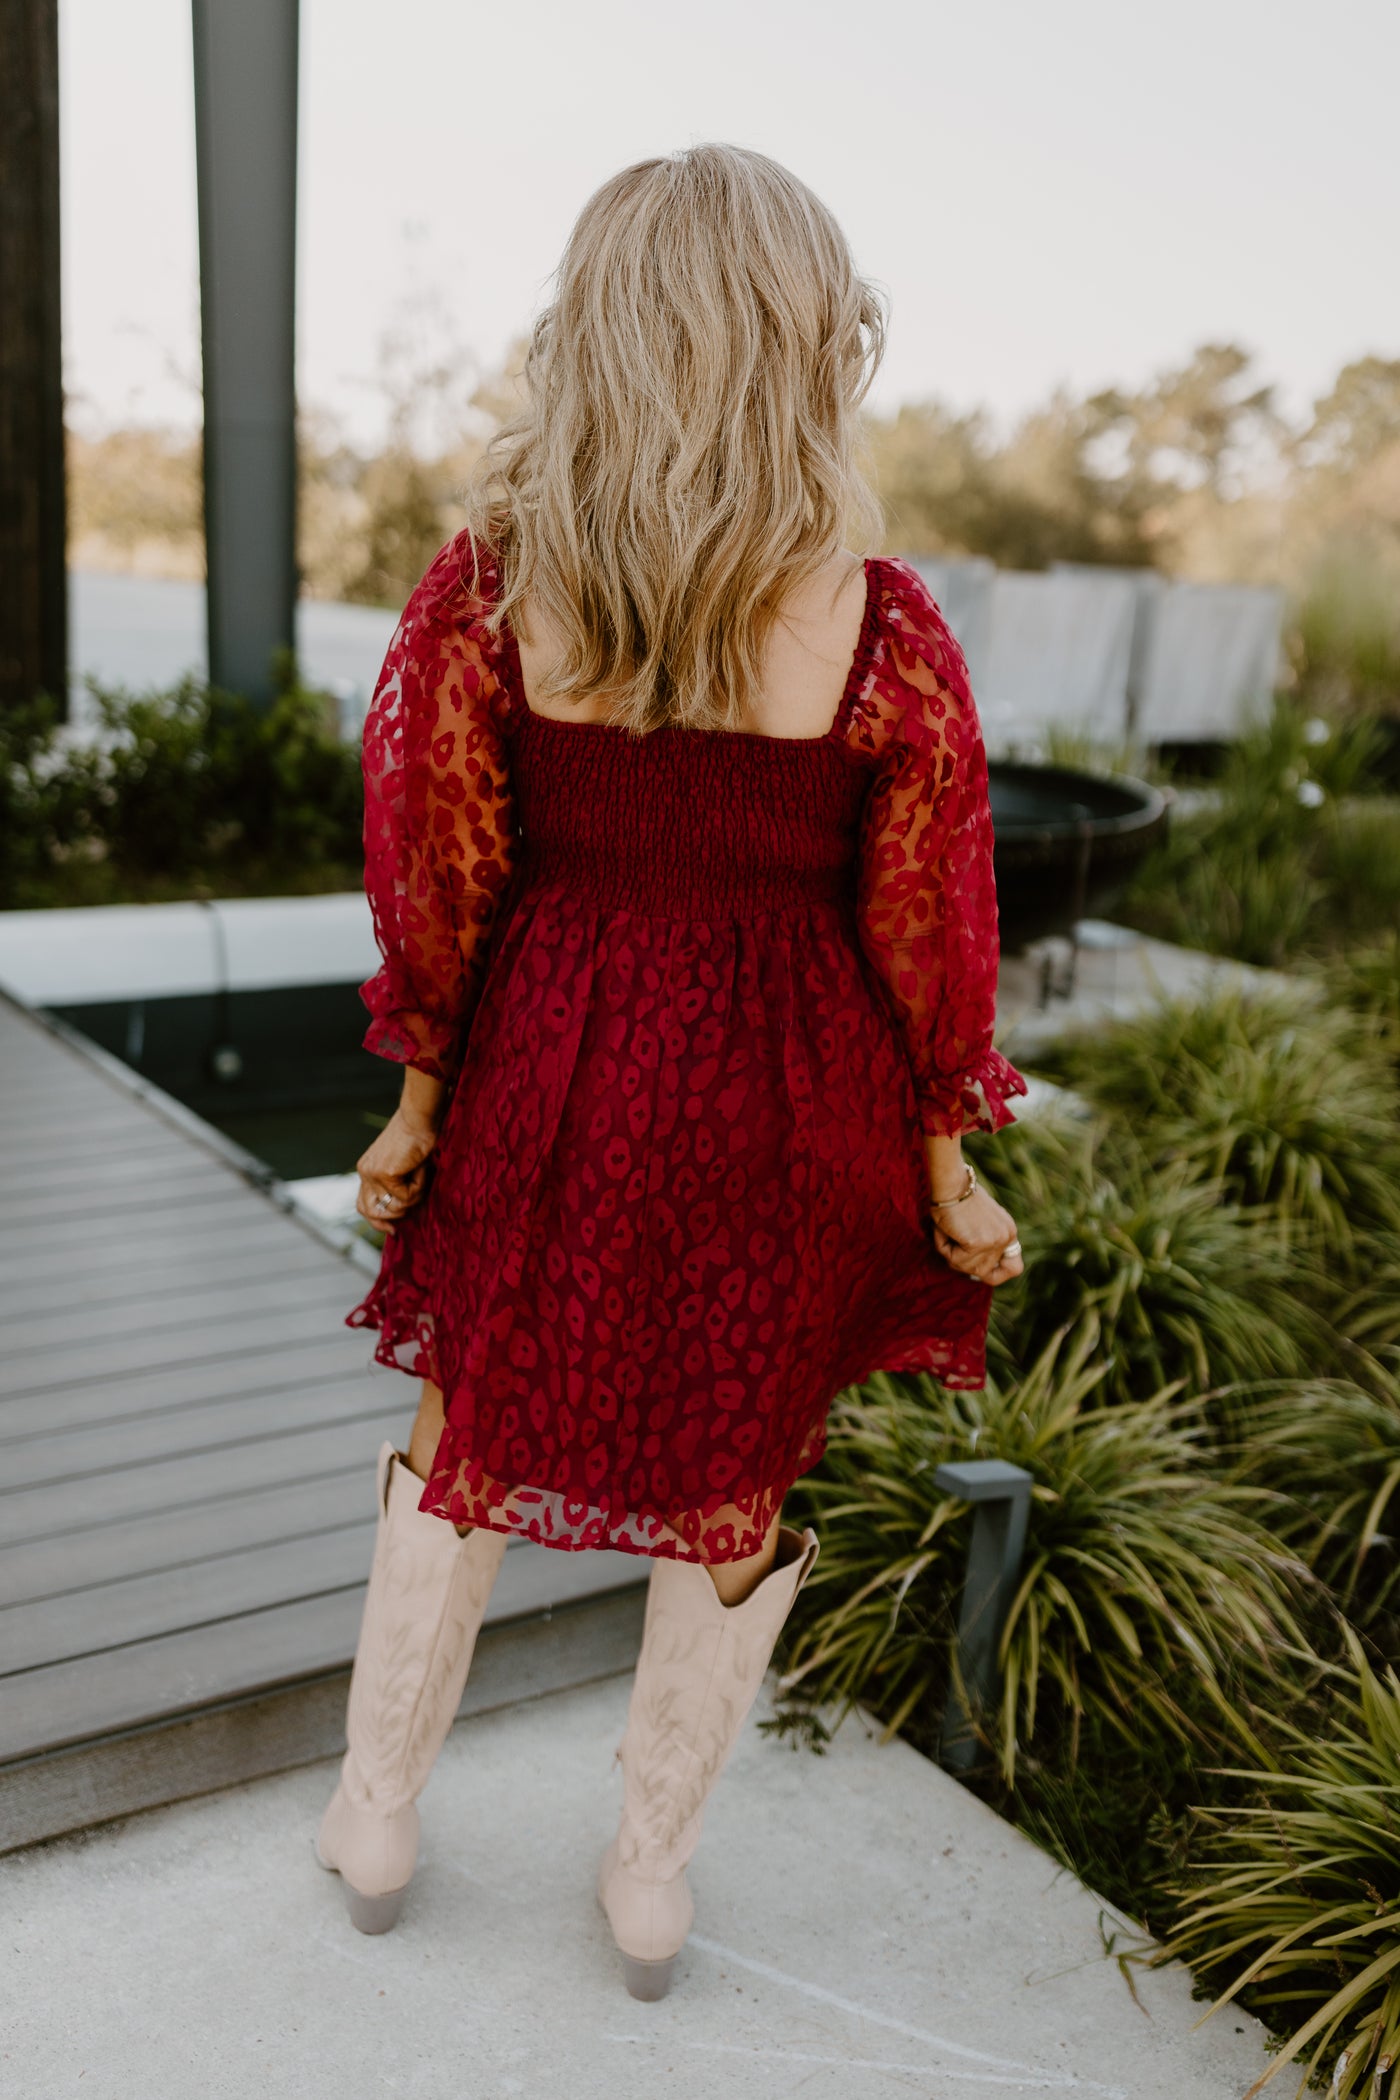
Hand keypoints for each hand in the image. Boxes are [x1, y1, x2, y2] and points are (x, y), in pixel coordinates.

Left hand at [356, 1107, 438, 1230]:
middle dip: (395, 1215)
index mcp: (367, 1170)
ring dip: (414, 1197)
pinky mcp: (385, 1174)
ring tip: (422, 1175)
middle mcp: (365, 1172)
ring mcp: (372, 1173)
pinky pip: (406, 1196)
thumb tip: (402, 1213)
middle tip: (415, 1200)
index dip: (377, 1221)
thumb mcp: (404, 1166)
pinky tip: (421, 1168)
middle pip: (371, 1212)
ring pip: (394, 1208)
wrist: (420, 1117)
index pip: (363, 1206)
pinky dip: (420, 1186)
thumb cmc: (418, 1137)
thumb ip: (397, 1186)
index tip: (393, 1230)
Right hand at [931, 1183, 1023, 1286]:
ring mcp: (994, 1241)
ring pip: (967, 1268)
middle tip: (951, 1240)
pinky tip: (943, 1230)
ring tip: (947, 1231)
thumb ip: (983, 1241)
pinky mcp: (978, 1243)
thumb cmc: (957, 1197)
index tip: (976, 1265)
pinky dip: (943, 1246)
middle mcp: (1006, 1237)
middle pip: (984, 1272)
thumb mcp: (979, 1221)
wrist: (950, 1183)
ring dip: (950, 1253)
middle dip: (962, 1261)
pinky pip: (954, 1259)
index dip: (996, 1273)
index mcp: (1009, 1231)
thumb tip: (973, 1268)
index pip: (1014, 1268)